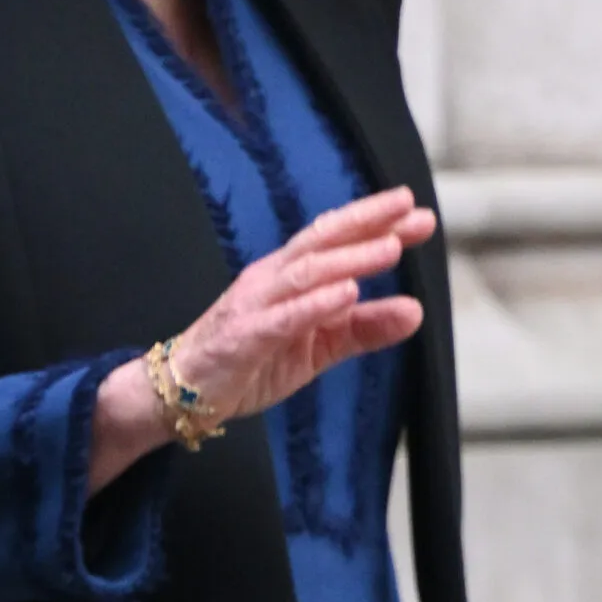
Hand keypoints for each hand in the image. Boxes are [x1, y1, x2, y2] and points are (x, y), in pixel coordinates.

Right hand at [89, 186, 433, 490]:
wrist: (184, 391)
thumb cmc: (251, 359)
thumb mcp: (319, 346)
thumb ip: (364, 328)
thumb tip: (416, 310)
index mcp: (288, 277)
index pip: (334, 240)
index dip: (374, 224)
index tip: (417, 213)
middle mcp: (271, 280)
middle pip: (320, 241)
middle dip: (366, 223)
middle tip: (411, 210)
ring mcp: (255, 305)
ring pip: (306, 273)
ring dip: (349, 259)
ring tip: (390, 248)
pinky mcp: (244, 336)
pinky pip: (283, 317)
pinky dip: (315, 304)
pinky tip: (346, 294)